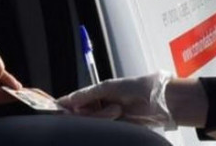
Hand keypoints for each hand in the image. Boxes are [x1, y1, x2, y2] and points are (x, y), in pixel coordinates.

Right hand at [57, 72, 173, 127]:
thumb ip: (86, 94)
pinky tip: (119, 116)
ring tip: (119, 110)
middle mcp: (99, 106)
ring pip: (91, 124)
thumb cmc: (136, 88)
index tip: (57, 109)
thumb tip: (66, 100)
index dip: (65, 106)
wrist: (158, 101)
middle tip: (112, 107)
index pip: (74, 102)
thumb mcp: (109, 87)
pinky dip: (108, 123)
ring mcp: (106, 118)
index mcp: (96, 94)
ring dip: (103, 117)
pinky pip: (103, 129)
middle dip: (92, 113)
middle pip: (80, 115)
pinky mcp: (115, 129)